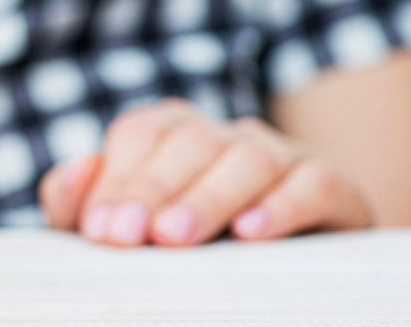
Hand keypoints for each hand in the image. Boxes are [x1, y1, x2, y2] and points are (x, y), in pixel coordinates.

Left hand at [38, 100, 373, 245]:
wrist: (287, 277)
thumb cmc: (186, 252)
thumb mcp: (126, 231)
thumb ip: (79, 203)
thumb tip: (77, 165)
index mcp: (173, 132)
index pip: (140, 134)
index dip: (117, 179)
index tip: (101, 232)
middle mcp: (226, 134)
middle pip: (190, 141)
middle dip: (154, 188)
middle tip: (132, 237)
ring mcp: (282, 154)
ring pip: (249, 157)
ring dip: (208, 197)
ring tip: (176, 237)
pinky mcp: (332, 186)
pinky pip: (313, 183)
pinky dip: (282, 205)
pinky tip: (252, 233)